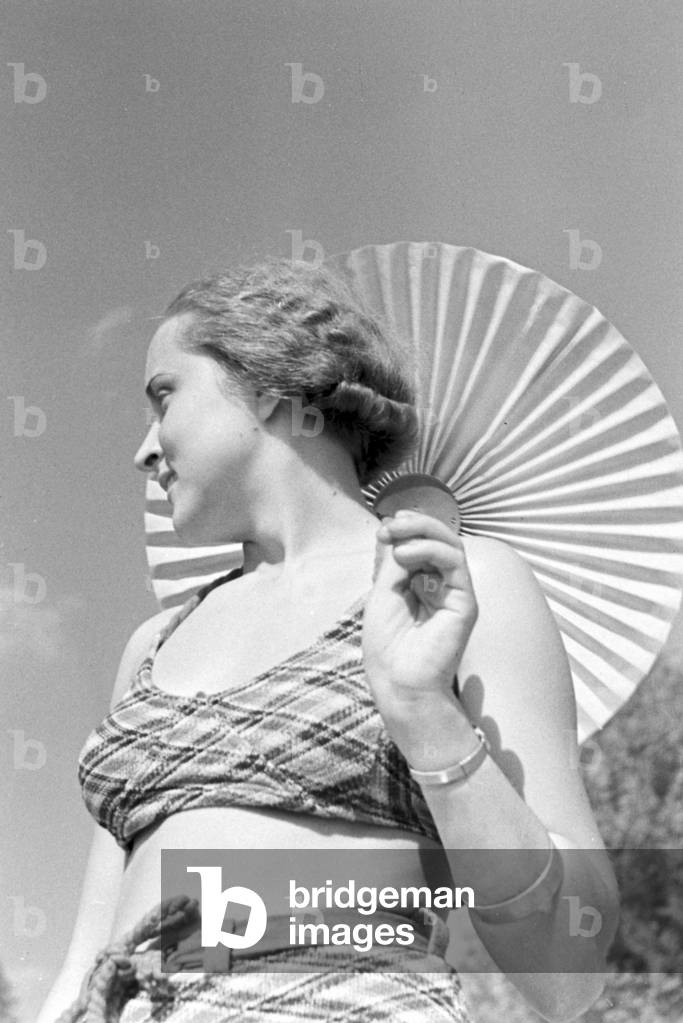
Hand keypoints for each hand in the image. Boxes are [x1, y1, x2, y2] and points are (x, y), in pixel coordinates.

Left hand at [362, 509, 478, 725]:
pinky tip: (406, 554)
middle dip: (416, 524)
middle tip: (393, 522)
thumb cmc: (388, 647)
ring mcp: (456, 594)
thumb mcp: (383, 593)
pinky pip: (455, 564)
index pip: (423, 545)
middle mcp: (443, 586)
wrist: (398, 683)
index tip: (384, 527)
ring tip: (397, 535)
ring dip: (423, 532)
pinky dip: (430, 551)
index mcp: (423, 585)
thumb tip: (394, 528)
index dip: (406, 529)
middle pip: (440, 540)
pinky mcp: (466, 602)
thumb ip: (393, 562)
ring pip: (452, 546)